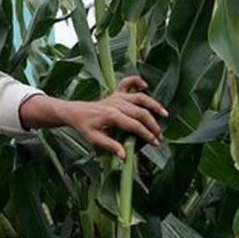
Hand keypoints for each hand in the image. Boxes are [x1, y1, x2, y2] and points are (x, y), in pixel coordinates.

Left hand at [21, 76, 167, 159]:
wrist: (74, 112)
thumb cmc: (84, 126)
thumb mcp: (94, 139)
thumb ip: (110, 146)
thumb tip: (125, 156)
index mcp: (111, 115)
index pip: (134, 125)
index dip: (147, 134)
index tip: (155, 143)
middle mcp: (116, 104)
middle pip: (140, 112)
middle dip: (153, 125)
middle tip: (160, 137)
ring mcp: (116, 97)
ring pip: (140, 98)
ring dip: (153, 105)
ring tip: (164, 114)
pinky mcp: (116, 93)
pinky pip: (127, 82)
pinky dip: (136, 81)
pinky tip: (145, 85)